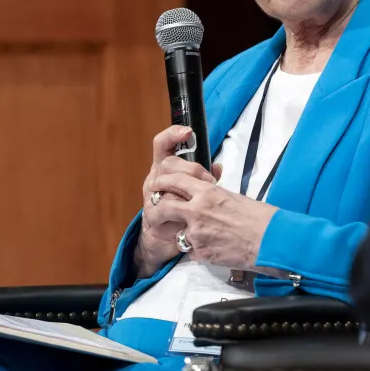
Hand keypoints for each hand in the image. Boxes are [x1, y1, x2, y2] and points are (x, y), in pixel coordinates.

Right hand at [135, 125, 220, 277]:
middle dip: (192, 169)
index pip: (162, 144)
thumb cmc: (179, 208)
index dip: (173, 135)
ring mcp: (151, 196)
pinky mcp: (152, 214)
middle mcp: (154, 178)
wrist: (162, 238)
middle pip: (168, 163)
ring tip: (203, 198)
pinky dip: (182, 209)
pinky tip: (191, 213)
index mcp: (163, 167)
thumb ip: (203, 176)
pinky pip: (166, 207)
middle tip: (209, 180)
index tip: (188, 132)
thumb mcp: (191, 189)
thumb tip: (218, 167)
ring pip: (167, 184)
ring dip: (187, 189)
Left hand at [148, 167, 278, 270]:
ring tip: (197, 235)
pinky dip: (199, 250)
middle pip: (164, 206)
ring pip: (177, 232)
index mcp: (208, 192)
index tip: (158, 183)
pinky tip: (214, 248)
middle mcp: (198, 211)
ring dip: (183, 234)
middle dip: (157, 209)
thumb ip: (213, 197)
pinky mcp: (200, 253)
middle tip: (157, 212)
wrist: (270, 240)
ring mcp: (197, 233)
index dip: (163, 181)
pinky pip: (192, 250)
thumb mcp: (233, 197)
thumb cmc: (260, 218)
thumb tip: (204, 197)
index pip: (175, 180)